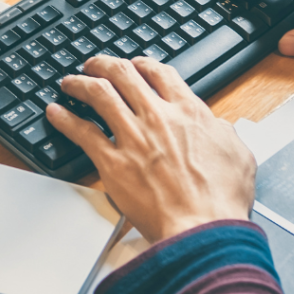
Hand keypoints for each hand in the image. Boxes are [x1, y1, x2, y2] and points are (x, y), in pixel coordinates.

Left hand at [47, 55, 255, 243]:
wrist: (203, 229)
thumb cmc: (221, 200)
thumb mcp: (239, 155)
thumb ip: (225, 133)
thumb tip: (218, 127)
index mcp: (189, 112)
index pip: (160, 73)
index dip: (144, 64)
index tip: (136, 65)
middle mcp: (158, 117)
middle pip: (123, 74)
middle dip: (105, 64)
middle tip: (94, 65)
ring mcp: (133, 138)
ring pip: (99, 94)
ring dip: (80, 83)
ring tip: (70, 82)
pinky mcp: (113, 163)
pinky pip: (82, 132)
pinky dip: (65, 119)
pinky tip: (54, 113)